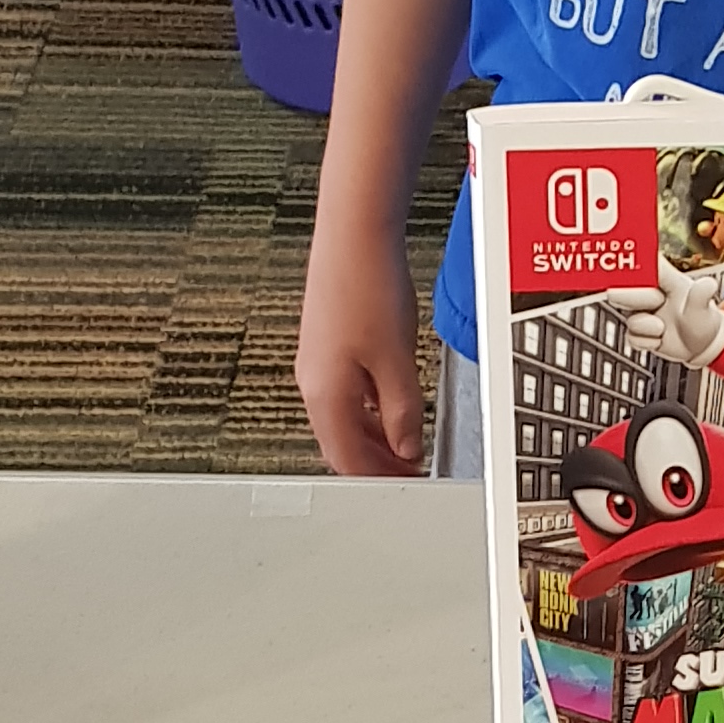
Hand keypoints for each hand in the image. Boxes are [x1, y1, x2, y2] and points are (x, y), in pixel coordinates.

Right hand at [299, 223, 428, 475]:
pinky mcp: (327, 343)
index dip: (378, 481)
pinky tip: (391, 404)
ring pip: (344, 418)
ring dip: (374, 437)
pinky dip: (370, 409)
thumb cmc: (367, 286)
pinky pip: (347, 393)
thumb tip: (406, 447)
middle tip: (409, 473)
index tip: (405, 488)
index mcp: (325, 394)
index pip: (347, 460)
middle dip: (376, 463)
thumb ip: (403, 412)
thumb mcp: (398, 361)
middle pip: (342, 443)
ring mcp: (318, 362)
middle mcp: (313, 382)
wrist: (353, 234)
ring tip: (406, 444)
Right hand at [605, 257, 723, 368]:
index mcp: (664, 279)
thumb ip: (702, 295)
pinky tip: (660, 339)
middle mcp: (648, 294)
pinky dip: (647, 342)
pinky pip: (632, 337)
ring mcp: (641, 312)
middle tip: (658, 301)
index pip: (642, 264)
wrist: (701, 346)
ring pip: (630, 318)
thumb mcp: (704, 307)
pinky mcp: (638, 331)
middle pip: (625, 288)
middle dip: (637, 297)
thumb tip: (709, 284)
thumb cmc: (703, 320)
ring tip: (664, 328)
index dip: (630, 262)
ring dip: (647, 326)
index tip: (623, 264)